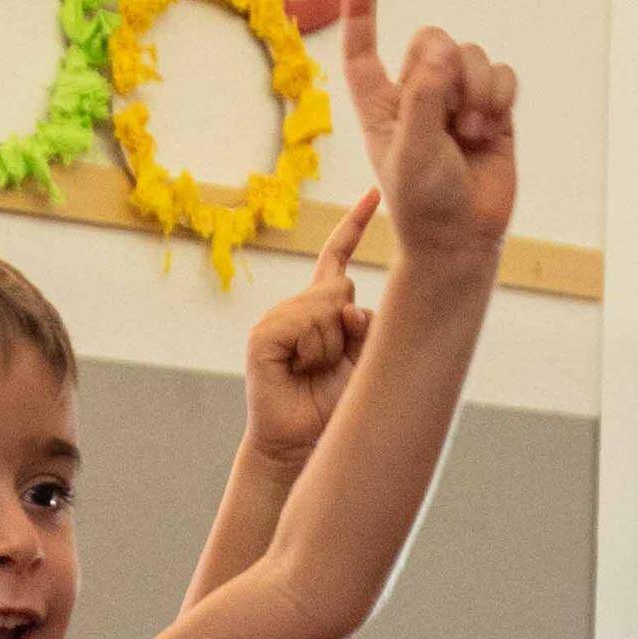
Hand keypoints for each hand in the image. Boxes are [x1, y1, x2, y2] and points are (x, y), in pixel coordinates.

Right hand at [239, 193, 377, 465]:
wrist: (305, 445)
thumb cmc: (337, 405)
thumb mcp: (368, 360)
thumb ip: (369, 326)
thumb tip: (347, 304)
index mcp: (323, 308)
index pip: (338, 257)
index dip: (355, 225)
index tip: (375, 193)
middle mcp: (298, 307)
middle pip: (342, 289)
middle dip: (349, 332)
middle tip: (329, 366)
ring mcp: (277, 318)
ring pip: (326, 309)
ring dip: (331, 349)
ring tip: (313, 373)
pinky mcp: (263, 336)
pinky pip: (302, 325)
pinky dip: (310, 352)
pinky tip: (297, 370)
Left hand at [337, 0, 516, 268]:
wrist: (462, 239)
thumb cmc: (424, 202)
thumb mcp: (412, 149)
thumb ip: (424, 97)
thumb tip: (445, 51)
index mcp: (381, 105)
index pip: (363, 51)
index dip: (360, 14)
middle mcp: (417, 95)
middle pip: (432, 40)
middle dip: (447, 66)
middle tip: (453, 112)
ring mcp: (457, 100)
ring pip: (471, 55)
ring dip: (476, 90)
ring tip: (472, 134)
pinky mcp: (492, 110)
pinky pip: (501, 74)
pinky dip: (500, 95)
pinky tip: (492, 127)